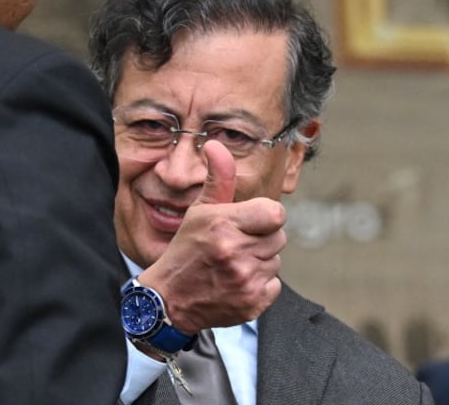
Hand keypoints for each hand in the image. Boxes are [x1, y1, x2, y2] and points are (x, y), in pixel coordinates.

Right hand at [138, 140, 284, 333]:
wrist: (170, 299)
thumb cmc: (186, 250)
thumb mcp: (199, 211)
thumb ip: (218, 179)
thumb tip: (216, 145)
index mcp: (224, 224)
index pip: (275, 214)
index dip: (264, 217)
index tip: (248, 222)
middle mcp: (236, 252)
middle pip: (279, 238)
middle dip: (261, 239)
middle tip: (235, 245)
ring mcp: (245, 281)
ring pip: (276, 261)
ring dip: (259, 262)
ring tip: (233, 265)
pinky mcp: (252, 304)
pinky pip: (274, 285)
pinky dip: (260, 285)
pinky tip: (237, 283)